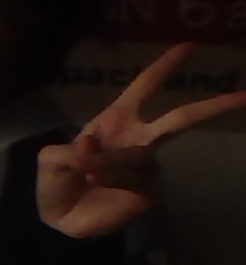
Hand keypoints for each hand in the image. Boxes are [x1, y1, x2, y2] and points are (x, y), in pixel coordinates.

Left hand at [35, 45, 245, 240]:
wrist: (59, 218)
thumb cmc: (58, 180)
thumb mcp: (51, 159)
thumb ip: (67, 150)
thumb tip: (92, 145)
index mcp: (117, 120)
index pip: (144, 86)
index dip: (164, 66)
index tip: (188, 45)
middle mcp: (139, 139)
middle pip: (181, 119)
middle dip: (213, 106)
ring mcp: (147, 167)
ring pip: (137, 155)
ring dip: (108, 162)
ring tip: (87, 171)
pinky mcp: (148, 193)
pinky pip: (133, 178)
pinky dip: (110, 178)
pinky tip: (96, 181)